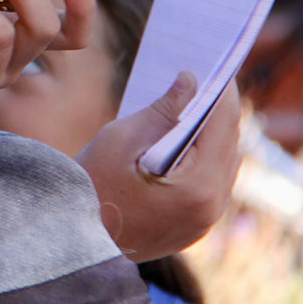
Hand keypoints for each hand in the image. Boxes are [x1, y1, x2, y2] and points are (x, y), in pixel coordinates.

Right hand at [76, 71, 241, 260]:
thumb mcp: (120, 139)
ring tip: (198, 104)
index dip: (222, 90)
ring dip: (215, 134)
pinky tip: (188, 138)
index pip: (223, 125)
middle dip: (220, 110)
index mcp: (198, 186)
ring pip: (225, 164)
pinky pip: (213, 183)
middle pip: (230, 144)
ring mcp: (205, 221)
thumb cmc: (90, 186)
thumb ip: (162, 110)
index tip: (219, 63)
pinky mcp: (195, 227)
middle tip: (207, 78)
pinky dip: (206, 157)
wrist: (72, 240)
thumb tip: (190, 81)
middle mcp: (211, 207)